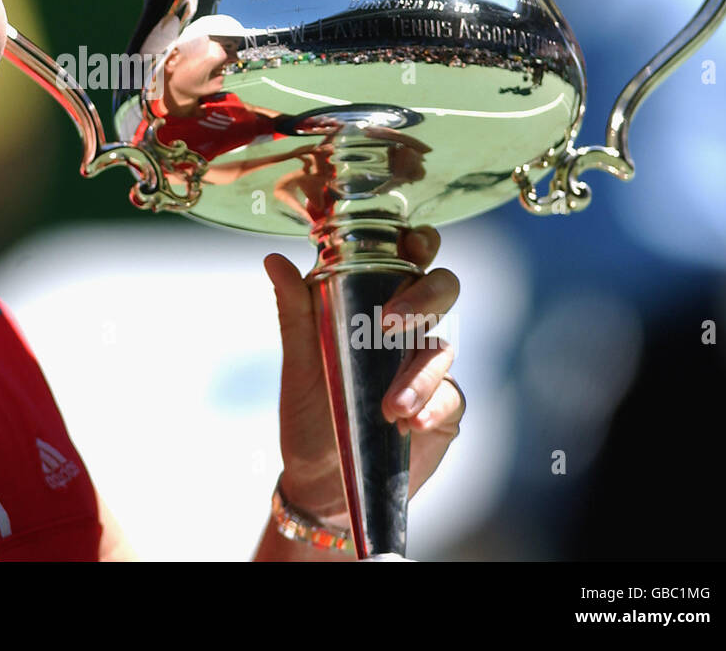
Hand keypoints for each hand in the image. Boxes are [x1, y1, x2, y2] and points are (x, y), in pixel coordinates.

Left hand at [263, 226, 463, 517]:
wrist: (321, 482)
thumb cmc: (311, 412)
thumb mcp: (300, 362)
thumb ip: (295, 312)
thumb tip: (274, 260)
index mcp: (374, 303)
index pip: (405, 259)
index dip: (418, 243)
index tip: (413, 244)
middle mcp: (408, 328)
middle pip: (440, 290)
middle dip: (424, 298)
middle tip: (391, 323)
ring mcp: (428, 367)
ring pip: (442, 346)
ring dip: (419, 374)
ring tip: (390, 406)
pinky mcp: (444, 407)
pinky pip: (451, 396)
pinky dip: (432, 406)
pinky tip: (409, 423)